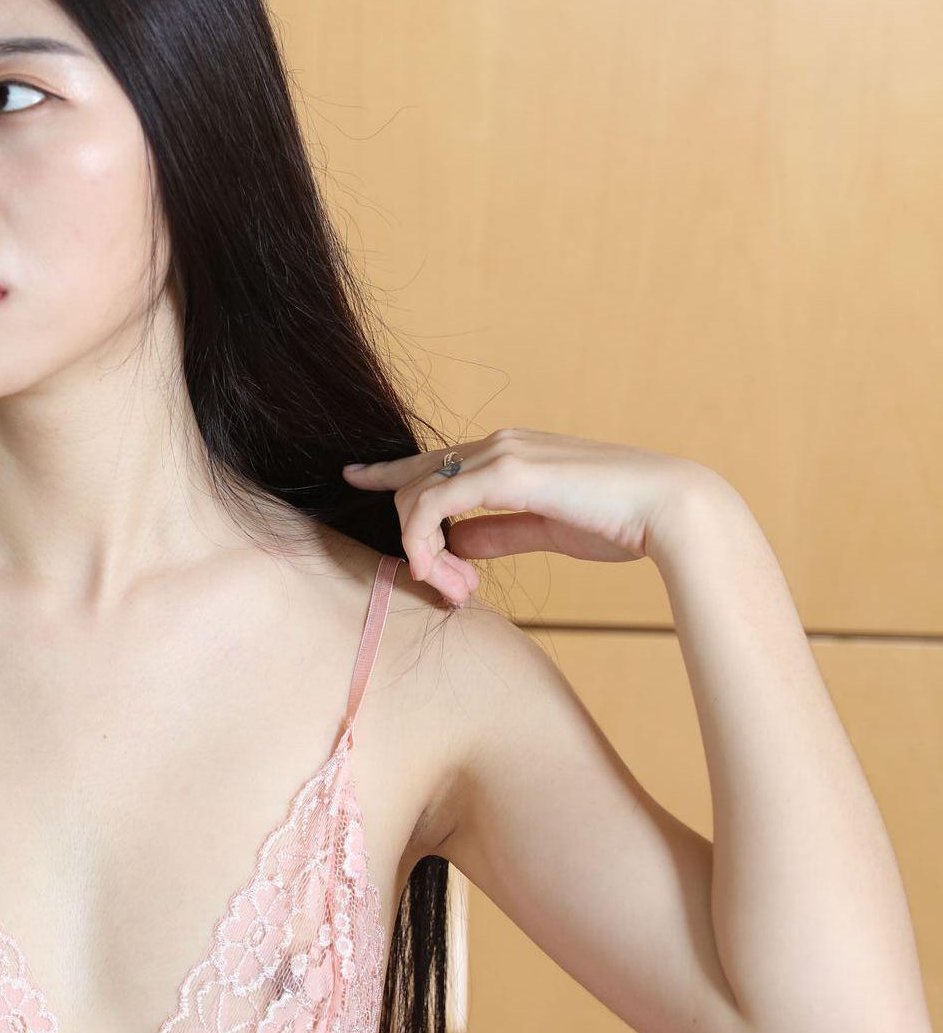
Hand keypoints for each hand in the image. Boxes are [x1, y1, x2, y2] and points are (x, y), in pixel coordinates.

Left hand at [341, 427, 704, 604]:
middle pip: (418, 479)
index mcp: (513, 451)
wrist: (672, 511)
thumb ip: (500, 532)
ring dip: (423, 549)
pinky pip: (435, 506)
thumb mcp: (548, 528)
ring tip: (454, 589)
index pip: (436, 460)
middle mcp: (501, 444)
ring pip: (419, 494)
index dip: (393, 472)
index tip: (359, 478)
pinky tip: (438, 572)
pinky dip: (425, 542)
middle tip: (445, 587)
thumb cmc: (622, 521)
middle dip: (414, 537)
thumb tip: (458, 545)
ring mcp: (501, 453)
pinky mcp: (506, 473)